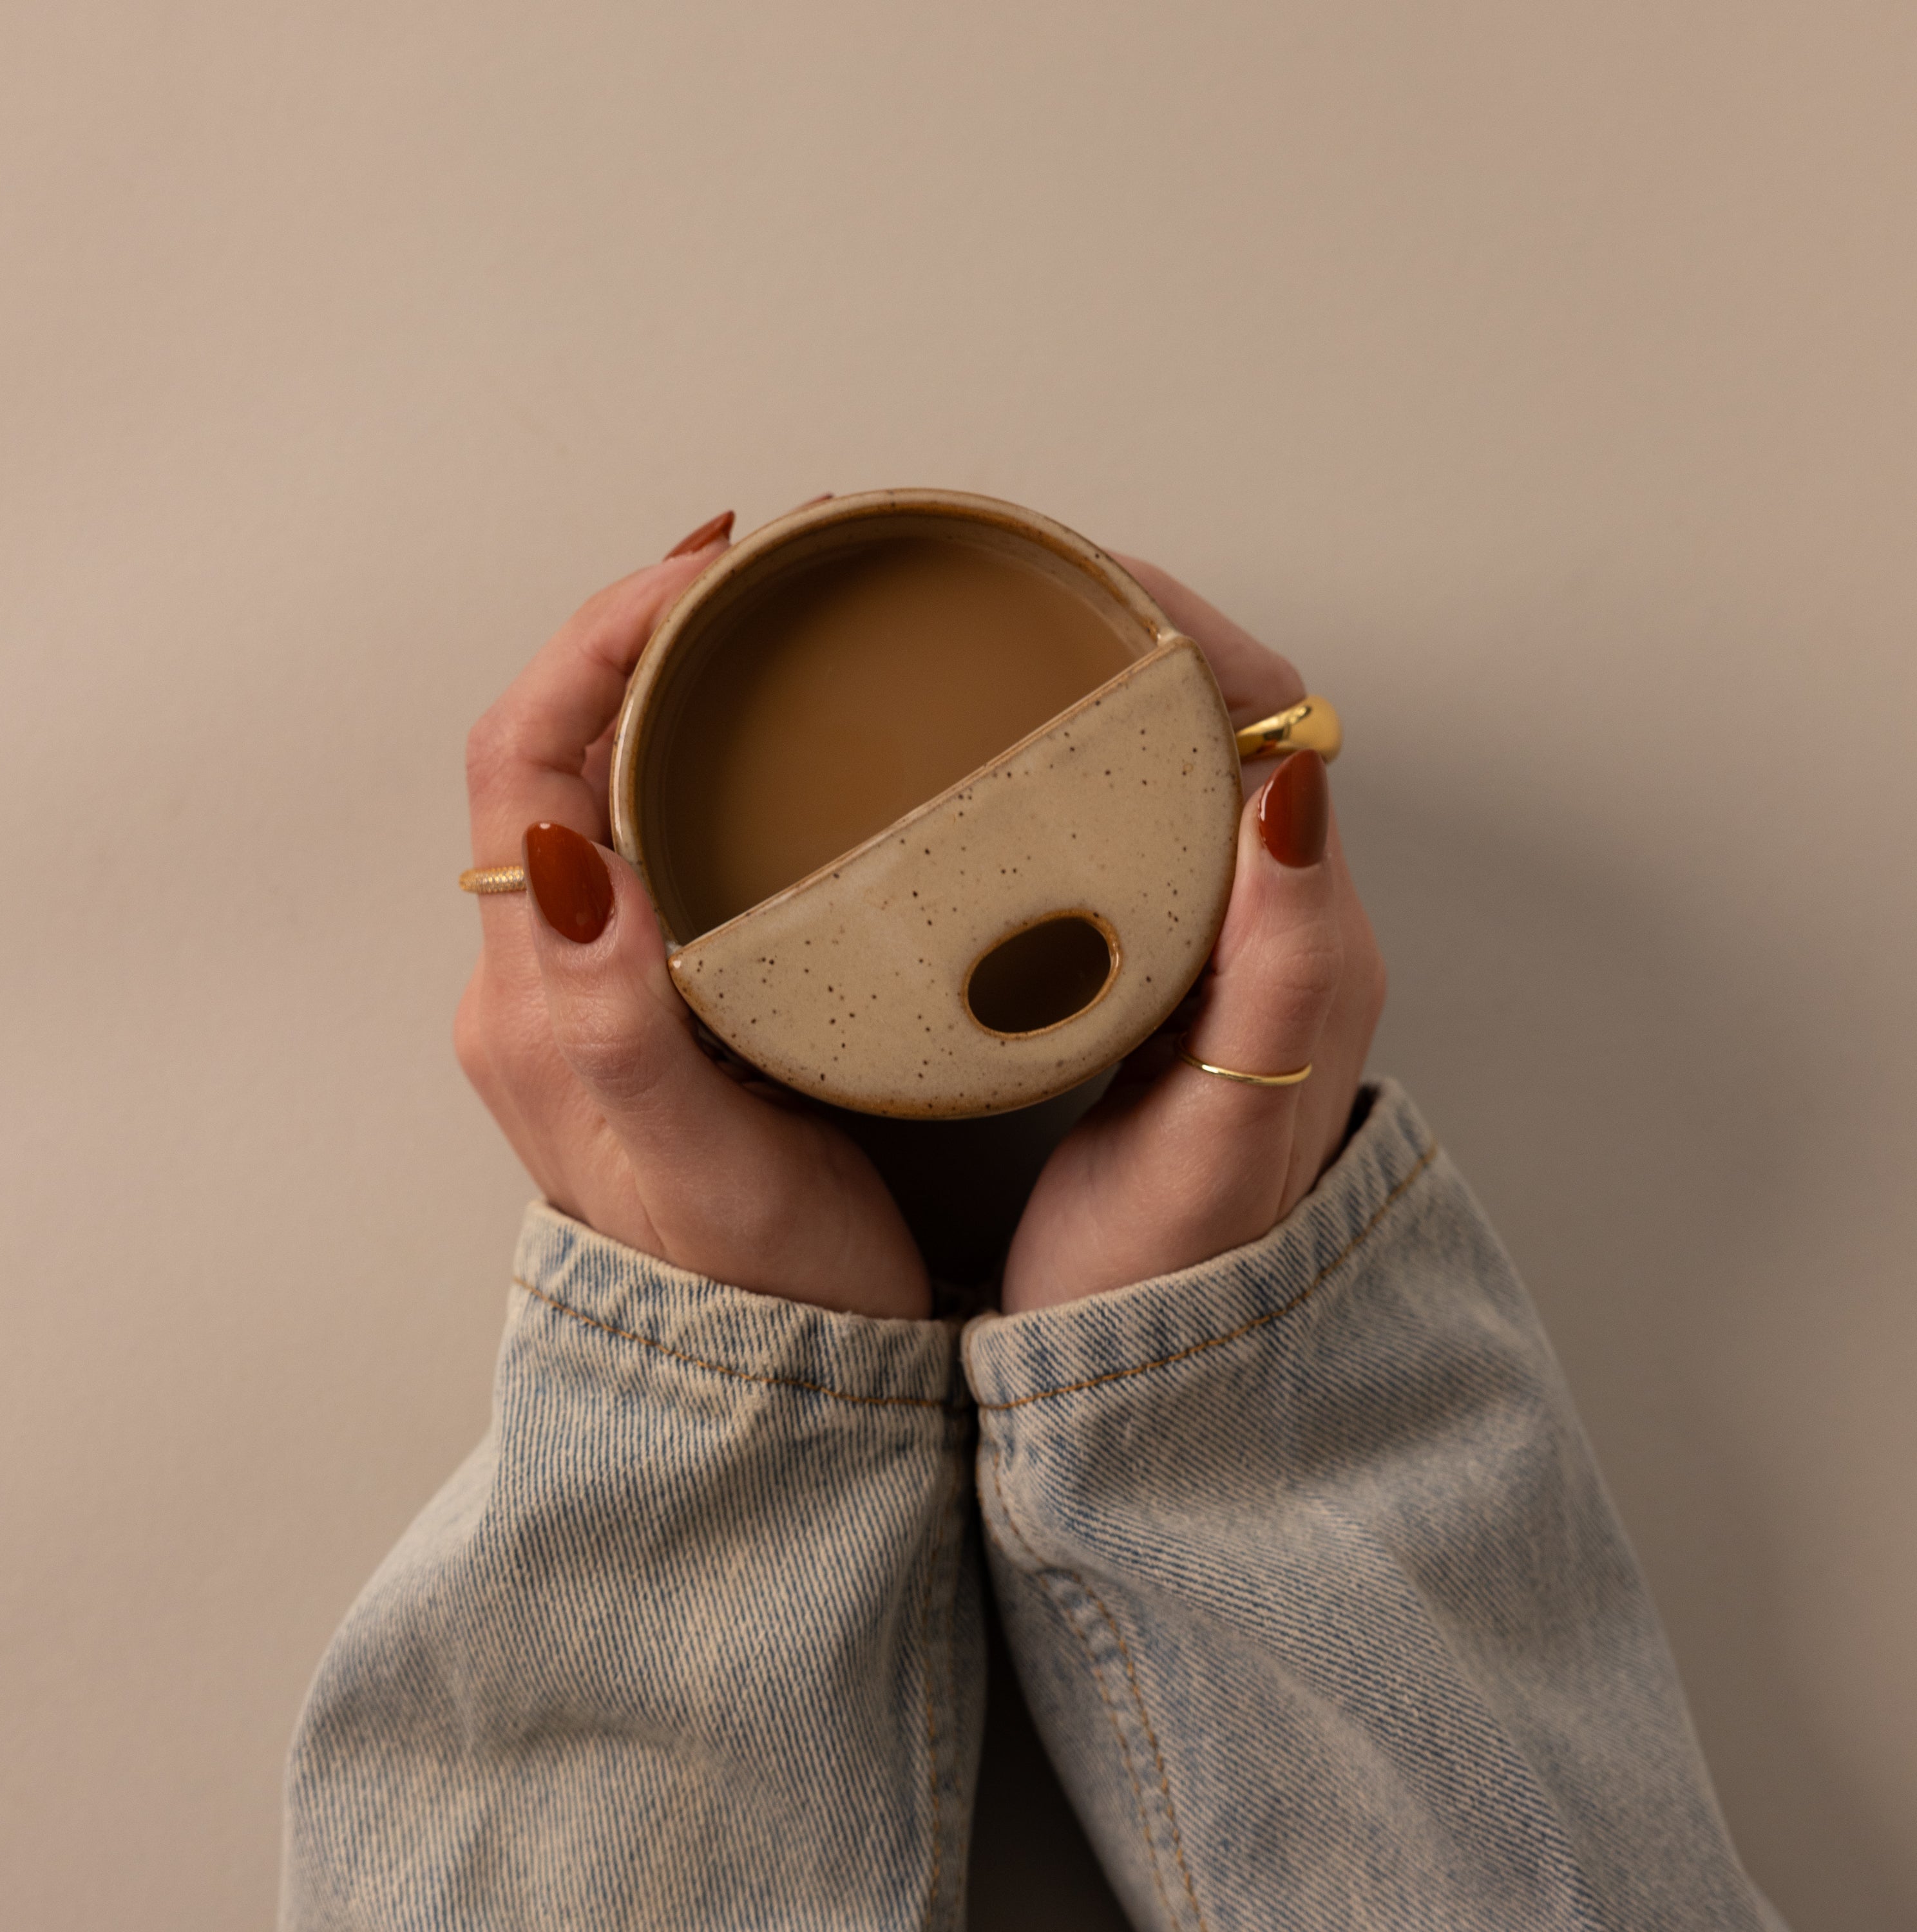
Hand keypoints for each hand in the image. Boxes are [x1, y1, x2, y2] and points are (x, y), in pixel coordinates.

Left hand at [452, 517, 930, 1319]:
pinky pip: (650, 846)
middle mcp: (547, 984)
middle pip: (548, 756)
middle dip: (631, 638)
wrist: (779, 1387)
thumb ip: (614, 1017)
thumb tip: (570, 853)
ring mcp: (597, 995)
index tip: (704, 574)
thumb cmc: (758, 1287)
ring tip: (759, 629)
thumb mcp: (690, 1159)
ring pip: (598, 794)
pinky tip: (768, 754)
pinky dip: (696, 766)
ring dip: (660, 692)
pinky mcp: (658, 1010)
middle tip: (748, 572)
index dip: (596, 645)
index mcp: (536, 1003)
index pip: (522, 765)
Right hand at [1000, 558, 1386, 1310]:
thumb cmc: (1183, 1267)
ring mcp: (1205, 951)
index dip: (1174, 624)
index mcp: (1305, 936)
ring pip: (1151, 771)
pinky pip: (1109, 834)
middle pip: (1205, 721)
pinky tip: (976, 778)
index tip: (1063, 567)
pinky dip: (1050, 777)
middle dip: (1110, 630)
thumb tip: (1293, 783)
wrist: (1160, 1373)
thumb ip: (1273, 970)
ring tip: (973, 644)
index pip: (1264, 716)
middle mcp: (1268, 924)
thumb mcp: (1226, 1128)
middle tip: (990, 581)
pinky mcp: (1146, 982)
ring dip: (1078, 694)